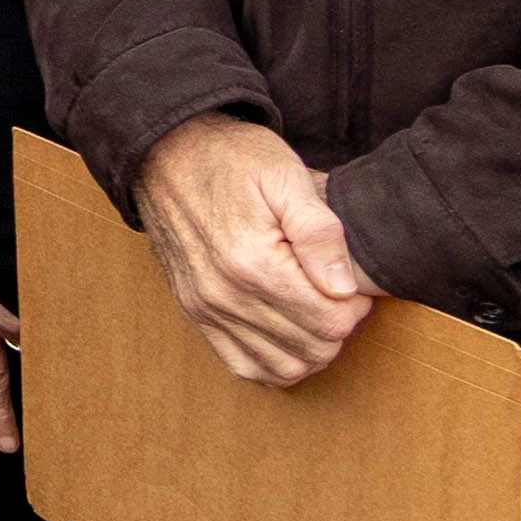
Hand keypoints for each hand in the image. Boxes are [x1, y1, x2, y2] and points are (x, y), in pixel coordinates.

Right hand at [133, 114, 377, 388]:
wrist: (166, 153)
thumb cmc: (232, 159)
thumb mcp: (286, 176)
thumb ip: (319, 232)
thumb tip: (344, 289)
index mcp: (252, 263)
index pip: (331, 323)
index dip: (355, 305)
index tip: (349, 278)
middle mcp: (224, 296)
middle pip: (313, 349)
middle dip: (338, 324)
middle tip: (335, 290)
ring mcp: (206, 309)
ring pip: (284, 367)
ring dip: (312, 347)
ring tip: (315, 309)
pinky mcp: (196, 313)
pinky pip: (245, 366)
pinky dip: (276, 361)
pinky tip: (288, 332)